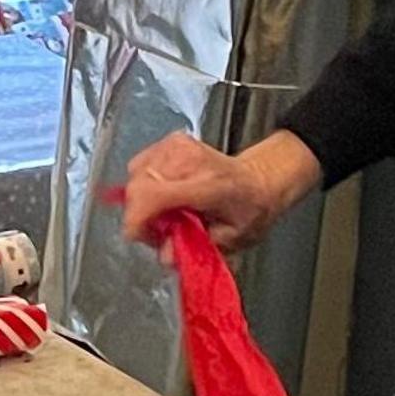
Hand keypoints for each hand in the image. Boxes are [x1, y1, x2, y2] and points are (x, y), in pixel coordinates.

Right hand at [122, 131, 321, 250]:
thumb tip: (165, 254)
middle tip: (159, 231)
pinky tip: (164, 194)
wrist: (259, 180)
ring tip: (166, 213)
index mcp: (210, 185)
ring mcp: (179, 146)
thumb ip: (196, 248)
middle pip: (139, 185)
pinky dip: (144, 184)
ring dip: (142, 199)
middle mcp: (192, 160)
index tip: (137, 234)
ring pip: (136, 175)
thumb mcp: (230, 240)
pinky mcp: (171, 140)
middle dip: (140, 213)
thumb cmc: (248, 210)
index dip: (136, 217)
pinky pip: (140, 165)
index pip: (155, 194)